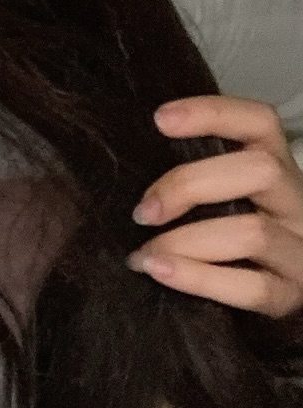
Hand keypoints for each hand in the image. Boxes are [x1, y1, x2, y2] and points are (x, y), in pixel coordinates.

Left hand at [127, 96, 302, 317]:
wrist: (278, 288)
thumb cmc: (233, 235)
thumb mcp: (227, 195)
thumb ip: (194, 177)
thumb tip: (123, 165)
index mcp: (276, 167)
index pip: (259, 122)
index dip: (212, 113)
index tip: (160, 119)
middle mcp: (296, 202)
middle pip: (261, 170)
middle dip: (190, 185)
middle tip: (143, 212)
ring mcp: (299, 250)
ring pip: (253, 233)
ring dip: (186, 241)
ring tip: (143, 254)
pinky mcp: (291, 294)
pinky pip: (252, 288)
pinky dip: (199, 278)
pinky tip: (160, 271)